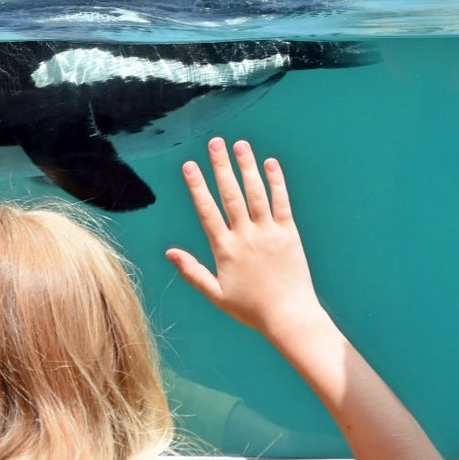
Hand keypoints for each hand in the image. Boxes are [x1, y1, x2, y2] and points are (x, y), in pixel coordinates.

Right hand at [165, 137, 320, 337]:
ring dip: (247, 167)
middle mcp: (245, 236)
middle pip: (230, 195)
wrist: (289, 316)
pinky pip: (281, 203)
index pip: (207, 211)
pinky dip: (276, 182)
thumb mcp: (215, 294)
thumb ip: (191, 271)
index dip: (197, 186)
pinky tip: (269, 164)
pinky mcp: (289, 234)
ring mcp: (269, 233)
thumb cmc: (250, 309)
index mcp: (225, 249)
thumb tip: (169, 252)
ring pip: (255, 193)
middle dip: (221, 166)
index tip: (189, 166)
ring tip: (240, 145)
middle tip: (215, 143)